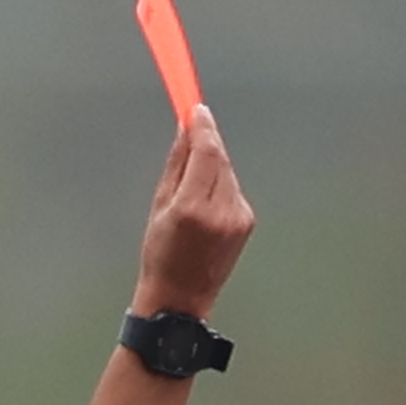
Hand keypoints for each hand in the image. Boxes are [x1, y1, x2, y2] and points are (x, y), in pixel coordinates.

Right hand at [131, 104, 256, 321]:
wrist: (181, 297)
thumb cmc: (161, 255)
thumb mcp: (159, 205)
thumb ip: (177, 163)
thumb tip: (186, 129)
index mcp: (193, 207)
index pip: (207, 152)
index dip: (202, 126)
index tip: (196, 108)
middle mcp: (221, 211)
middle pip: (220, 158)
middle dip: (206, 142)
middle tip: (191, 130)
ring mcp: (238, 218)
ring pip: (227, 172)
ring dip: (212, 165)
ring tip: (191, 185)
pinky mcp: (246, 222)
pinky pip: (233, 189)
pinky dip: (220, 184)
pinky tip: (205, 202)